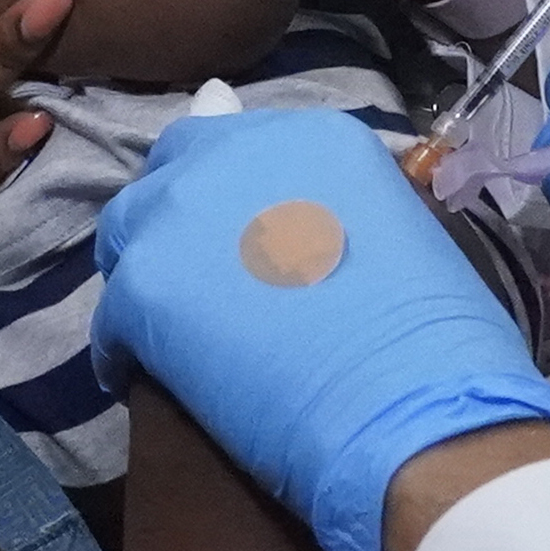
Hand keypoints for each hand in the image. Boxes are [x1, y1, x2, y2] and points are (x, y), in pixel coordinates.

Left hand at [91, 103, 549, 550]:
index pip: (237, 143)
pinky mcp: (144, 286)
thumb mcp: (399, 233)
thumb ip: (341, 206)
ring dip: (148, 274)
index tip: (238, 238)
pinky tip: (146, 379)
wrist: (416, 414)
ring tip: (171, 329)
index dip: (232, 198)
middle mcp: (234, 152)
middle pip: (175, 173)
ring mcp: (181, 215)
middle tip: (198, 280)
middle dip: (180, 222)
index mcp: (311, 136)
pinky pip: (112, 320)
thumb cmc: (437, 344)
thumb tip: (311, 215)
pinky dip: (126, 350)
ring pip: (131, 233)